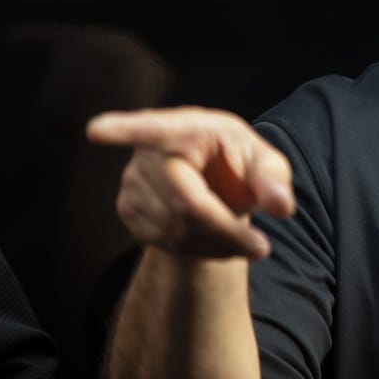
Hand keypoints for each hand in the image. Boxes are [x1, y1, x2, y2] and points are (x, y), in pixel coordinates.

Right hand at [86, 106, 294, 258]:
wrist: (211, 185)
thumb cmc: (238, 164)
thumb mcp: (264, 163)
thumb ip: (274, 178)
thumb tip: (281, 205)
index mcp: (186, 128)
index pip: (153, 128)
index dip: (124, 129)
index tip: (97, 129)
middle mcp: (150, 152)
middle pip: (185, 203)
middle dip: (226, 231)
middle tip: (263, 248)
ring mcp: (133, 181)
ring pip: (176, 229)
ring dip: (217, 245)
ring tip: (244, 242)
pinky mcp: (127, 209)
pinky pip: (165, 242)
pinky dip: (200, 250)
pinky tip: (217, 241)